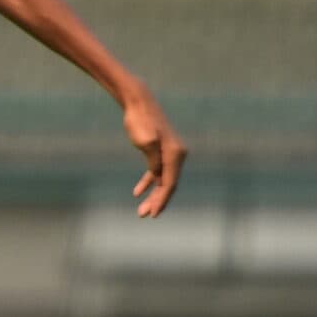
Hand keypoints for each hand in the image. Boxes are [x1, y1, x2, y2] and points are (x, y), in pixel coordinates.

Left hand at [122, 89, 185, 217]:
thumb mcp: (145, 142)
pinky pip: (157, 171)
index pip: (170, 184)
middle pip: (168, 184)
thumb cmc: (140, 120)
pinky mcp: (160, 150)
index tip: (153, 214)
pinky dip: (149, 181)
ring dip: (153, 195)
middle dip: (157, 201)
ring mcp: (170, 152)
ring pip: (163, 179)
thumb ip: (154, 161)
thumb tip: (159, 177)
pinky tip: (138, 192)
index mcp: (176, 154)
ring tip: (142, 209)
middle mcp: (177, 154)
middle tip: (144, 215)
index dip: (162, 200)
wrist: (138, 101)